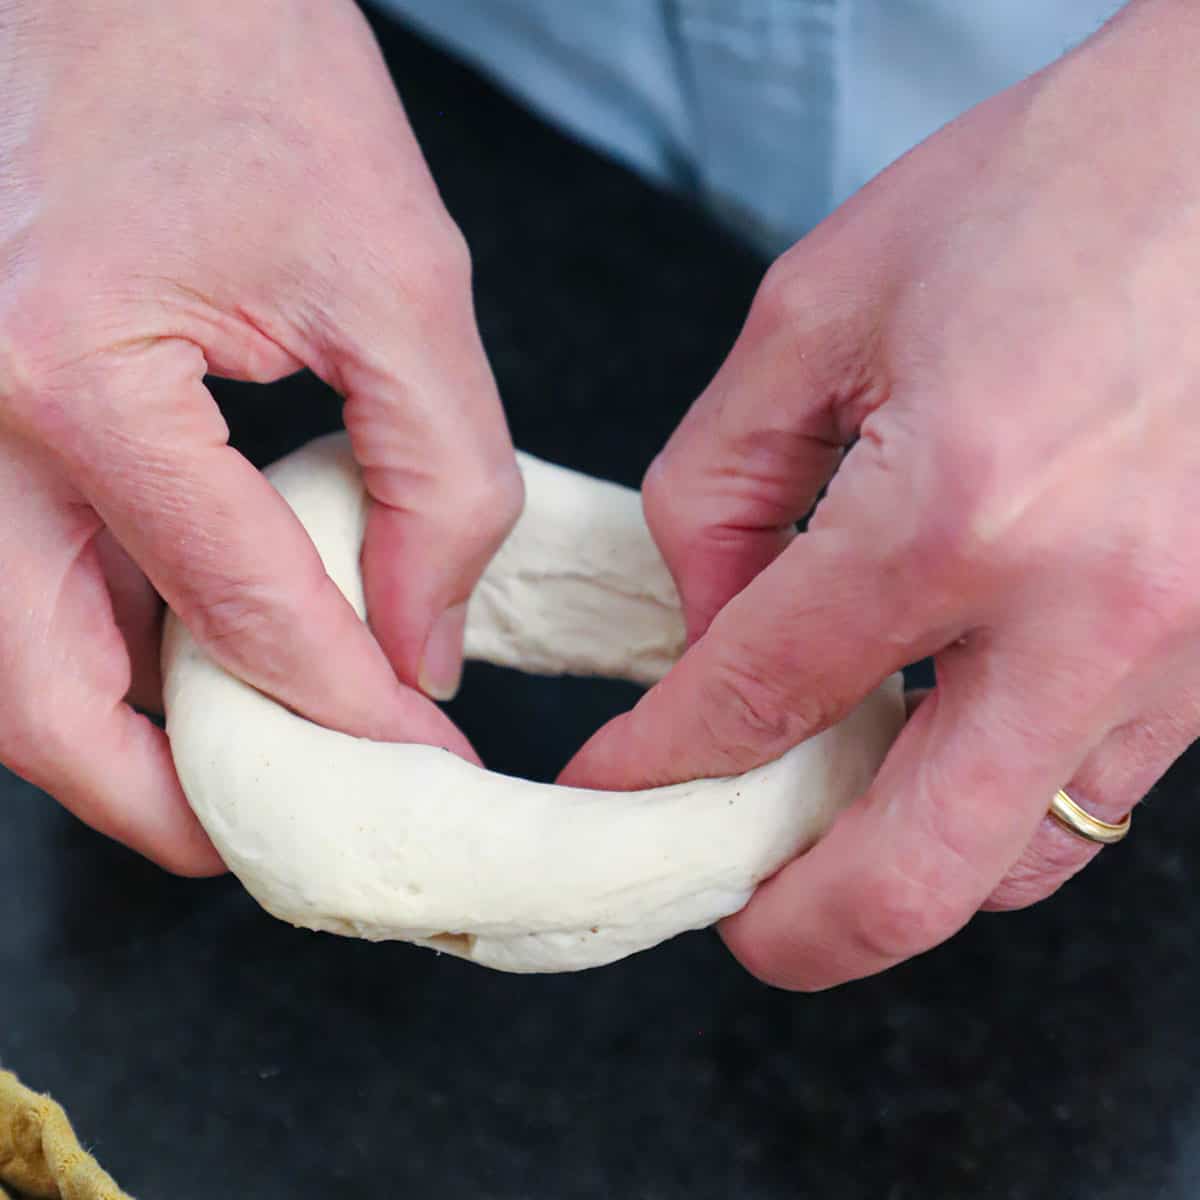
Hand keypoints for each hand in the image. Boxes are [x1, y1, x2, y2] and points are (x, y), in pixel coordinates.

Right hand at [0, 0, 520, 872]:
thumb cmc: (261, 84)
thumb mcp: (401, 284)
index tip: (422, 758)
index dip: (345, 708)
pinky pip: (19, 582)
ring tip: (231, 780)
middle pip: (36, 692)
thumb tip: (419, 649)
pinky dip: (97, 654)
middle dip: (160, 795)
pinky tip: (187, 671)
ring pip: (5, 656)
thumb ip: (435, 486)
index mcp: (70, 376)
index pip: (234, 610)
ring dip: (113, 741)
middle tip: (267, 842)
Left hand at [562, 0, 1199, 987]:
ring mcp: (1183, 649)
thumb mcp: (821, 308)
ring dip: (909, 866)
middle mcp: (1083, 609)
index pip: (754, 703)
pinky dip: (1001, 799)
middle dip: (797, 927)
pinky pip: (1098, 786)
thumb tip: (705, 621)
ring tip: (836, 818)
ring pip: (1022, 859)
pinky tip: (947, 744)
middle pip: (913, 876)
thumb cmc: (1052, 190)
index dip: (658, 771)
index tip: (618, 792)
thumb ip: (725, 486)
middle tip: (739, 913)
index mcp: (952, 507)